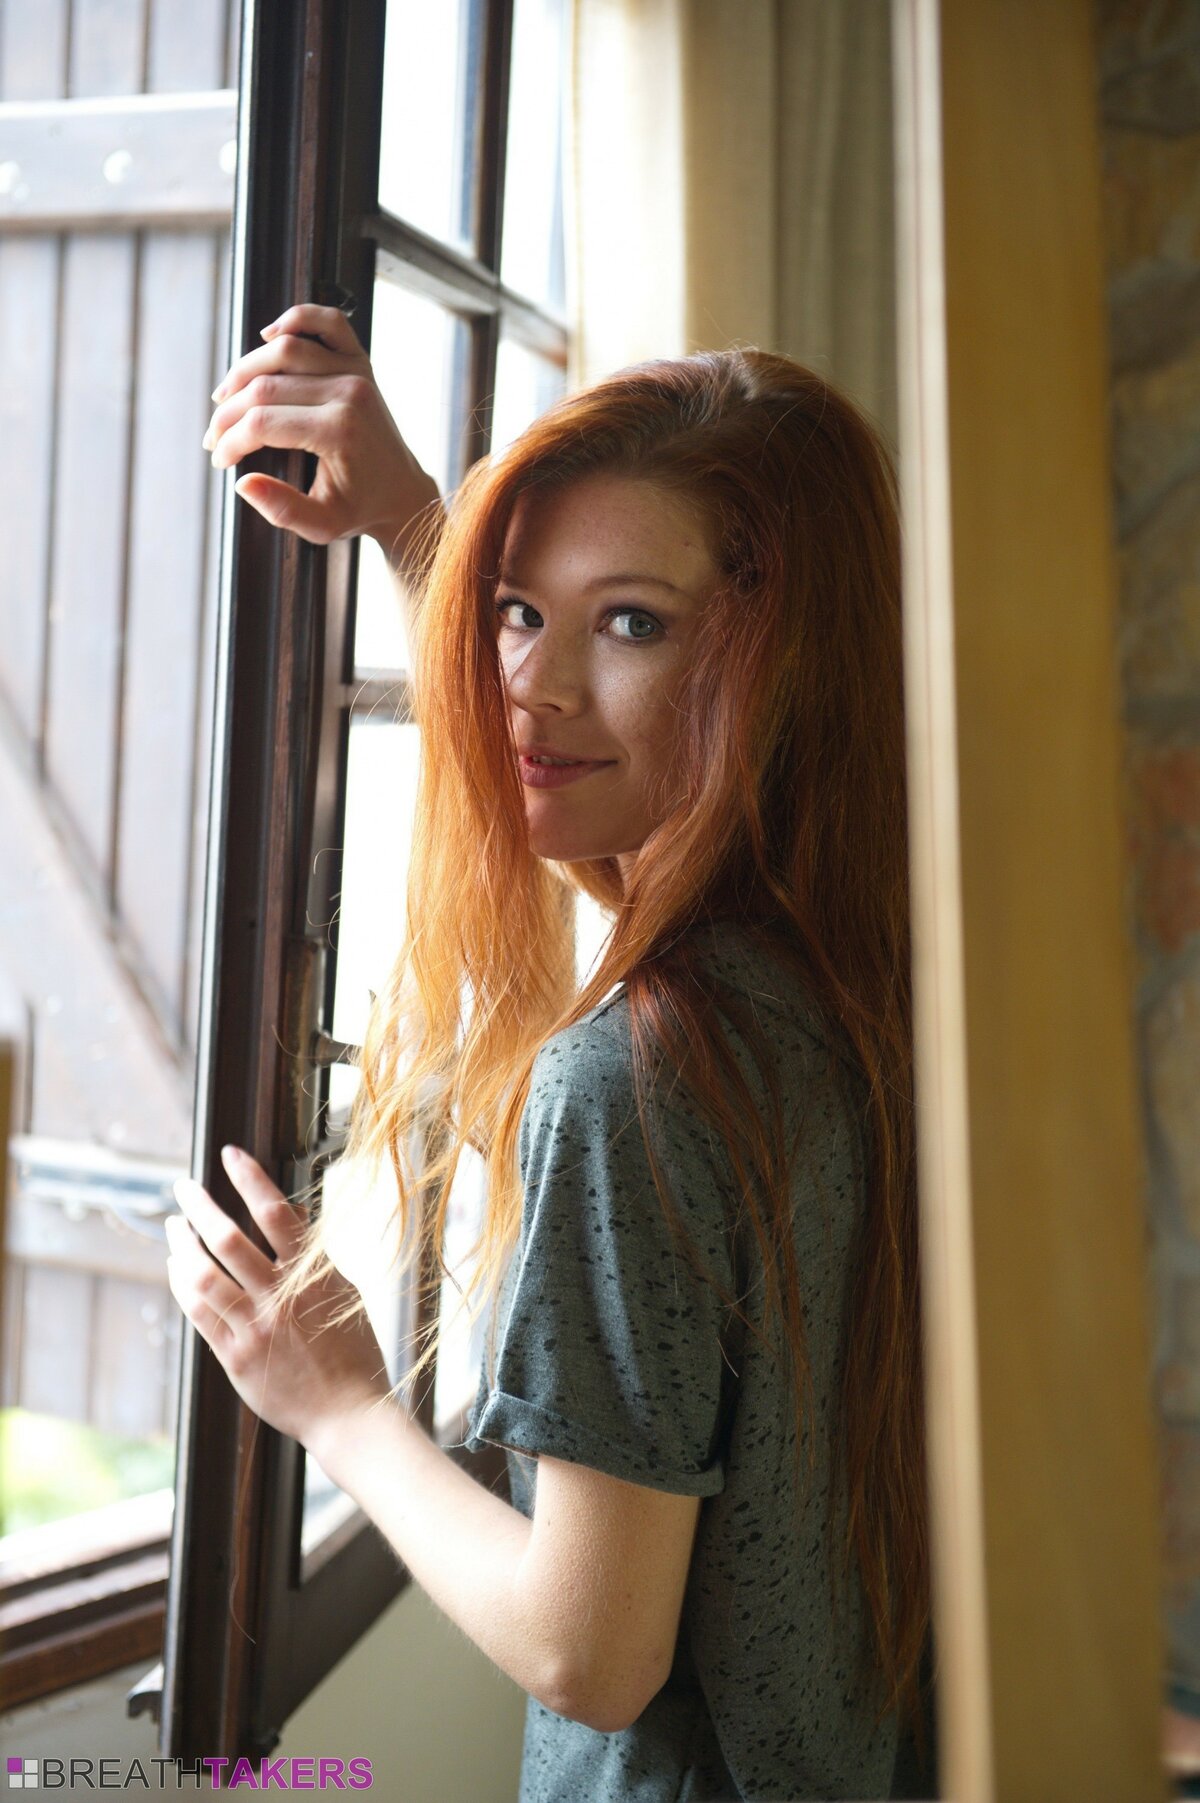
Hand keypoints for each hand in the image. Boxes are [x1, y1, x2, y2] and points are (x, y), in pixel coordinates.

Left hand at [165, 1144, 393, 1453]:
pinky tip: (177, 1268)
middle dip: (200, 1207)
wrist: (347, 1413)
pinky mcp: (235, 1357)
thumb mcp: (344, 1293)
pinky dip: (183, 1284)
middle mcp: (280, 1298)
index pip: (276, 1214)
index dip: (251, 1179)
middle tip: (184, 1187)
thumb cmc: (352, 1350)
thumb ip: (315, 1257)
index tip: (231, 1154)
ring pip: (203, 1275)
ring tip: (173, 1227)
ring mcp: (254, 1329)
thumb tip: (292, 1214)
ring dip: (182, 1245)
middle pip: (228, 1240)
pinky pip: (198, 1312)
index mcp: (313, 1277)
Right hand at [202, 302, 440, 566]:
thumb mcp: (322, 525)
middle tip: (213, 438)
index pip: (263, 423)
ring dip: (244, 371)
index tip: (218, 460)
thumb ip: (283, 509)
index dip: (231, 440)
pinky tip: (267, 336)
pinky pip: (328, 322)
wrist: (400, 491)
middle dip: (229, 414)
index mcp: (339, 431)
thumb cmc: (358, 508)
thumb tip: (241, 482)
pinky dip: (295, 319)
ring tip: (224, 400)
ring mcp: (356, 371)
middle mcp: (348, 393)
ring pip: (284, 350)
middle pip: (266, 387)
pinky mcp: (360, 361)